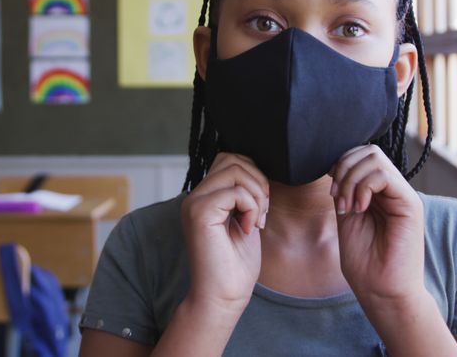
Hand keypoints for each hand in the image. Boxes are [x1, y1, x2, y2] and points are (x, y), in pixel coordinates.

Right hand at [180, 152, 269, 313]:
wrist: (224, 296)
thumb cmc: (236, 264)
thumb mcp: (245, 219)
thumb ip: (244, 194)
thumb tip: (258, 170)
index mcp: (205, 197)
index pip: (230, 160)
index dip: (253, 176)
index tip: (261, 207)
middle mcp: (195, 196)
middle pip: (232, 159)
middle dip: (258, 180)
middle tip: (262, 212)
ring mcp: (194, 203)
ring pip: (234, 169)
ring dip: (257, 193)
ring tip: (256, 219)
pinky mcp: (199, 213)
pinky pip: (235, 191)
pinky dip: (251, 207)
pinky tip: (249, 229)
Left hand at [330, 145, 426, 305]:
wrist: (382, 291)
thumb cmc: (365, 263)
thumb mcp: (347, 218)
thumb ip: (345, 191)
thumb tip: (334, 166)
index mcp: (378, 192)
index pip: (361, 156)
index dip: (341, 165)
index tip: (333, 192)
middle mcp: (393, 190)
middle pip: (368, 151)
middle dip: (344, 168)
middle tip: (338, 198)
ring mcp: (403, 195)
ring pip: (374, 158)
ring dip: (351, 179)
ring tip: (348, 207)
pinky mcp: (410, 204)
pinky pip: (384, 176)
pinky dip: (363, 187)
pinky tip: (359, 209)